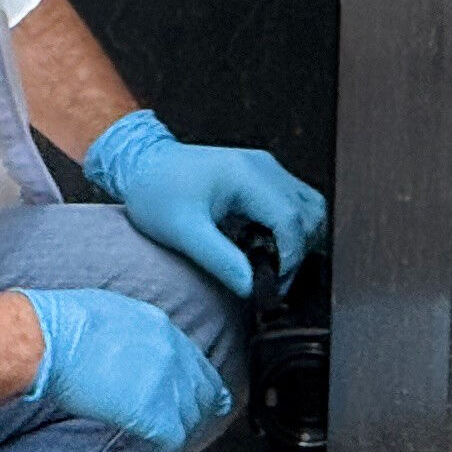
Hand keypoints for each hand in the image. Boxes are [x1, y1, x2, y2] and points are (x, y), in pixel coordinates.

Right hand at [19, 289, 231, 449]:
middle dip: (197, 409)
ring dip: (181, 432)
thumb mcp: (108, 311)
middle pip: (201, 389)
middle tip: (189, 424)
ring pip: (192, 416)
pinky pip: (174, 439)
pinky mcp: (155, 412)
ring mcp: (167, 383)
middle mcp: (172, 353)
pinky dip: (167, 451)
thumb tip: (125, 345)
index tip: (199, 393)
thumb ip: (129, 331)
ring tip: (167, 444)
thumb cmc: (62, 324)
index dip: (196, 381)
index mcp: (159, 326)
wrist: (50, 341)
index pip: (193, 359)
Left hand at [79, 111, 323, 295]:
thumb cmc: (155, 193)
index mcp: (247, 176)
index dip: (291, 257)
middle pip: (311, 212)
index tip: (274, 284)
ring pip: (309, 206)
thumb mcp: (182, 232)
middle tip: (275, 279)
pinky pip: (294, 202)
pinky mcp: (262, 174)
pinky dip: (290, 227)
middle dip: (300, 250)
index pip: (292, 220)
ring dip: (300, 238)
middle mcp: (265, 167)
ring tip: (271, 264)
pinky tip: (264, 246)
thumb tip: (252, 288)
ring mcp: (266, 168)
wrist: (140, 163)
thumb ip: (219, 260)